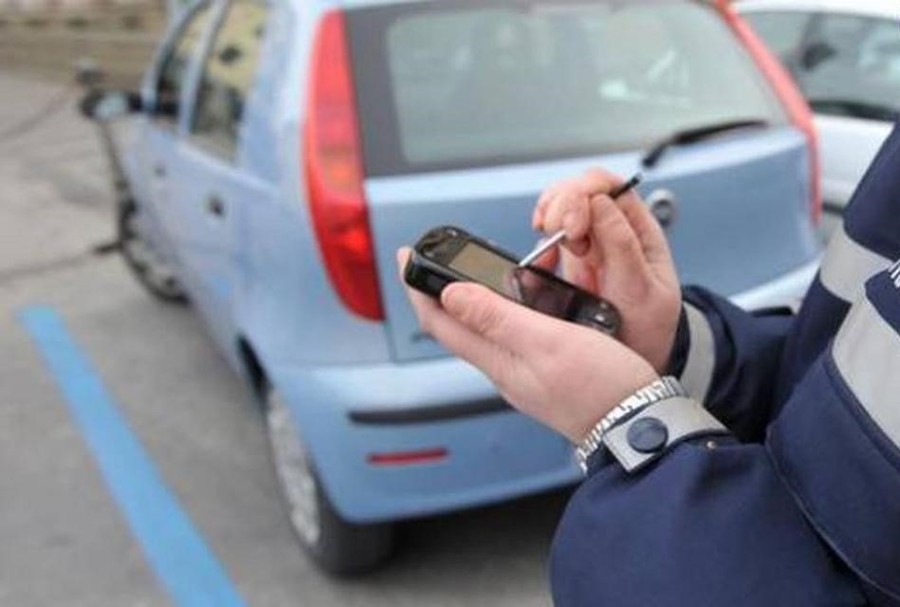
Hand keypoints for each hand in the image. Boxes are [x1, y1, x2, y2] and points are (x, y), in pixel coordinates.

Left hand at [398, 249, 657, 443]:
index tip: (406, 255)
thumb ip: (496, 317)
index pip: (440, 322)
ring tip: (470, 272)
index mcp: (498, 360)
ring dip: (471, 299)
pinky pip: (512, 335)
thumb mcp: (546, 341)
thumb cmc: (600, 388)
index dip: (418, 287)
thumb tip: (450, 295)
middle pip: (457, 325)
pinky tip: (520, 299)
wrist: (639, 424)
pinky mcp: (545, 372)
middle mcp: (504, 368)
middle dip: (439, 290)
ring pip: (484, 329)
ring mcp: (524, 372)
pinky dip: (505, 310)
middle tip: (435, 259)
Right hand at [532, 168, 680, 372]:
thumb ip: (623, 246)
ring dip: (547, 220)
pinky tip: (541, 261)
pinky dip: (537, 246)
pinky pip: (547, 242)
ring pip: (559, 210)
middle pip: (578, 191)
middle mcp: (611, 231)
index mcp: (638, 230)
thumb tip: (600, 202)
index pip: (609, 186)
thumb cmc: (649, 329)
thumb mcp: (643, 290)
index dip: (584, 193)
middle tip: (555, 234)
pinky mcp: (569, 265)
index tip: (572, 226)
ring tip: (548, 244)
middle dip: (560, 205)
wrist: (635, 362)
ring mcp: (588, 247)